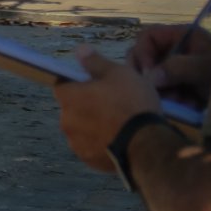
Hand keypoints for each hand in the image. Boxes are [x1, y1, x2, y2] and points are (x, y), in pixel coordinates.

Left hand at [54, 45, 161, 171]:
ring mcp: (75, 142)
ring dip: (93, 126)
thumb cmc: (131, 103)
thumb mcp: (118, 74)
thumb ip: (95, 62)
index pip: (63, 85)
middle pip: (72, 108)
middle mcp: (65, 120)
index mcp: (68, 97)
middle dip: (87, 106)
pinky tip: (118, 140)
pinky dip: (100, 143)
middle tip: (113, 105)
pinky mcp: (87, 159)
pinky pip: (91, 147)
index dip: (79, 84)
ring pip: (81, 129)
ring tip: (118, 125)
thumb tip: (79, 50)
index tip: (97, 86)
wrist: (146, 144)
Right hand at [126, 24, 210, 104]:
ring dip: (162, 91)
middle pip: (147, 57)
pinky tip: (186, 105)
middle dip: (152, 76)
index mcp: (182, 36)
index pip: (148, 36)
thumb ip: (177, 68)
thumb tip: (149, 77)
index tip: (148, 73)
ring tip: (178, 102)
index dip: (143, 52)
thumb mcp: (205, 68)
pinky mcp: (180, 85)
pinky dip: (171, 99)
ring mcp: (178, 68)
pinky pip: (164, 90)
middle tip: (158, 92)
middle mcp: (177, 49)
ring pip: (154, 77)